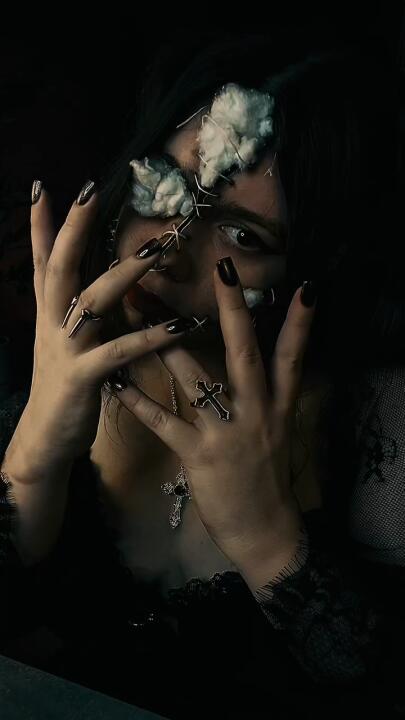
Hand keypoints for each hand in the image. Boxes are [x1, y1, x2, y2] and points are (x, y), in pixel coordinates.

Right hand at [23, 181, 191, 467]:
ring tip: (157, 249)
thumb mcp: (64, 338)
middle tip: (91, 191)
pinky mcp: (81, 378)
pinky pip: (119, 352)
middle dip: (74, 228)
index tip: (42, 187)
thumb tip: (99, 275)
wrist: (45, 437)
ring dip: (124, 272)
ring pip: (91, 300)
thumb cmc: (63, 383)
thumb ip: (79, 306)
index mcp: (48, 312)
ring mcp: (64, 349)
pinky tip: (179, 325)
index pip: (41, 260)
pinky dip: (150, 337)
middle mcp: (51, 323)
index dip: (40, 225)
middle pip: (60, 267)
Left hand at [115, 256, 315, 567]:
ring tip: (145, 309)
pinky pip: (164, 422)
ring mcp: (227, 434)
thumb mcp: (275, 432)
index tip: (304, 286)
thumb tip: (255, 359)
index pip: (293, 357)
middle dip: (233, 312)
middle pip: (246, 355)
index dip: (300, 323)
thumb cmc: (266, 478)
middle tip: (220, 270)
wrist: (264, 531)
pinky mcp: (198, 457)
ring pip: (196, 381)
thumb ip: (265, 395)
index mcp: (278, 407)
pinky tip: (116, 382)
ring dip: (167, 344)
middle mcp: (256, 413)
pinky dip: (138, 401)